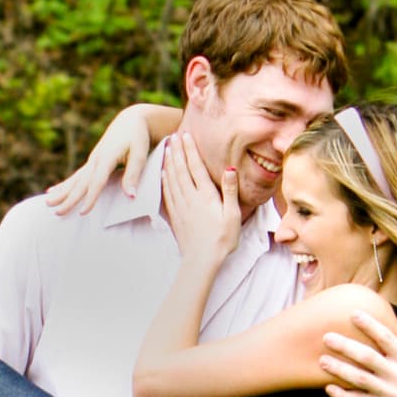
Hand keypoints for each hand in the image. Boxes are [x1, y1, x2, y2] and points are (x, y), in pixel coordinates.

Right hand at [45, 108, 158, 215]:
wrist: (130, 120)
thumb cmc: (137, 136)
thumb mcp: (140, 153)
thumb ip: (133, 174)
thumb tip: (131, 196)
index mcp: (106, 157)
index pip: (97, 181)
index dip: (90, 197)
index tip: (83, 212)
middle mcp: (95, 159)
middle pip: (80, 183)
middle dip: (68, 199)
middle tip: (57, 212)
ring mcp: (91, 160)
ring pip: (74, 179)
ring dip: (61, 192)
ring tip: (47, 202)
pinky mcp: (91, 162)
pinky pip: (75, 176)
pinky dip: (64, 185)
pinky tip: (52, 191)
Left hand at [160, 130, 239, 260]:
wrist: (201, 261)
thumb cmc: (222, 240)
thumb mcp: (233, 215)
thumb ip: (229, 191)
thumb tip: (229, 168)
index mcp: (206, 196)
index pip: (196, 167)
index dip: (190, 149)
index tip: (185, 135)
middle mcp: (190, 198)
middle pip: (181, 169)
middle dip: (177, 151)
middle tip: (172, 135)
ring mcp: (181, 207)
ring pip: (172, 179)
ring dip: (169, 162)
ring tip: (167, 148)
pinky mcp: (175, 216)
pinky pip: (167, 193)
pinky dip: (164, 180)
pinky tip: (163, 173)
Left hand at [320, 313, 396, 396]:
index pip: (387, 338)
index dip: (370, 325)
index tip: (353, 314)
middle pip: (368, 358)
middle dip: (346, 347)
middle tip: (326, 337)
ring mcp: (390, 394)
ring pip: (360, 380)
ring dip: (339, 370)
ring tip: (322, 361)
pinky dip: (343, 396)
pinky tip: (328, 388)